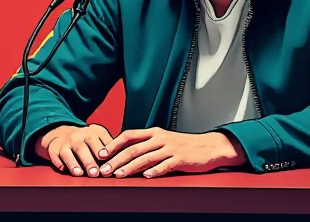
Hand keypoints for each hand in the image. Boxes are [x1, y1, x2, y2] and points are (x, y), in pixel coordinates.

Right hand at [34, 124, 113, 176]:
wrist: (60, 133)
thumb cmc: (86, 141)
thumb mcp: (99, 138)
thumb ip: (110, 148)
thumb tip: (123, 162)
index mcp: (94, 132)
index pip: (101, 141)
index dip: (106, 153)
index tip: (111, 163)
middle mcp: (78, 135)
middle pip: (84, 147)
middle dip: (90, 160)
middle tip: (95, 173)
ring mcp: (65, 142)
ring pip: (68, 152)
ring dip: (74, 163)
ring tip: (79, 173)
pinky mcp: (54, 148)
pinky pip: (55, 155)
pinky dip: (58, 162)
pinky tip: (63, 169)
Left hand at [98, 127, 244, 177]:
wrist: (209, 147)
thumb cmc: (183, 146)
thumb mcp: (163, 141)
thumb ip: (146, 145)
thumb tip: (124, 155)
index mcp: (153, 132)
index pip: (128, 135)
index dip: (113, 144)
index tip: (100, 154)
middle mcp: (159, 138)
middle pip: (133, 148)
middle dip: (116, 159)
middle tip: (103, 170)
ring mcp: (170, 148)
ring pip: (145, 158)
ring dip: (129, 167)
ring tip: (118, 175)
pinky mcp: (180, 159)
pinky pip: (165, 165)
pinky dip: (155, 171)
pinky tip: (146, 177)